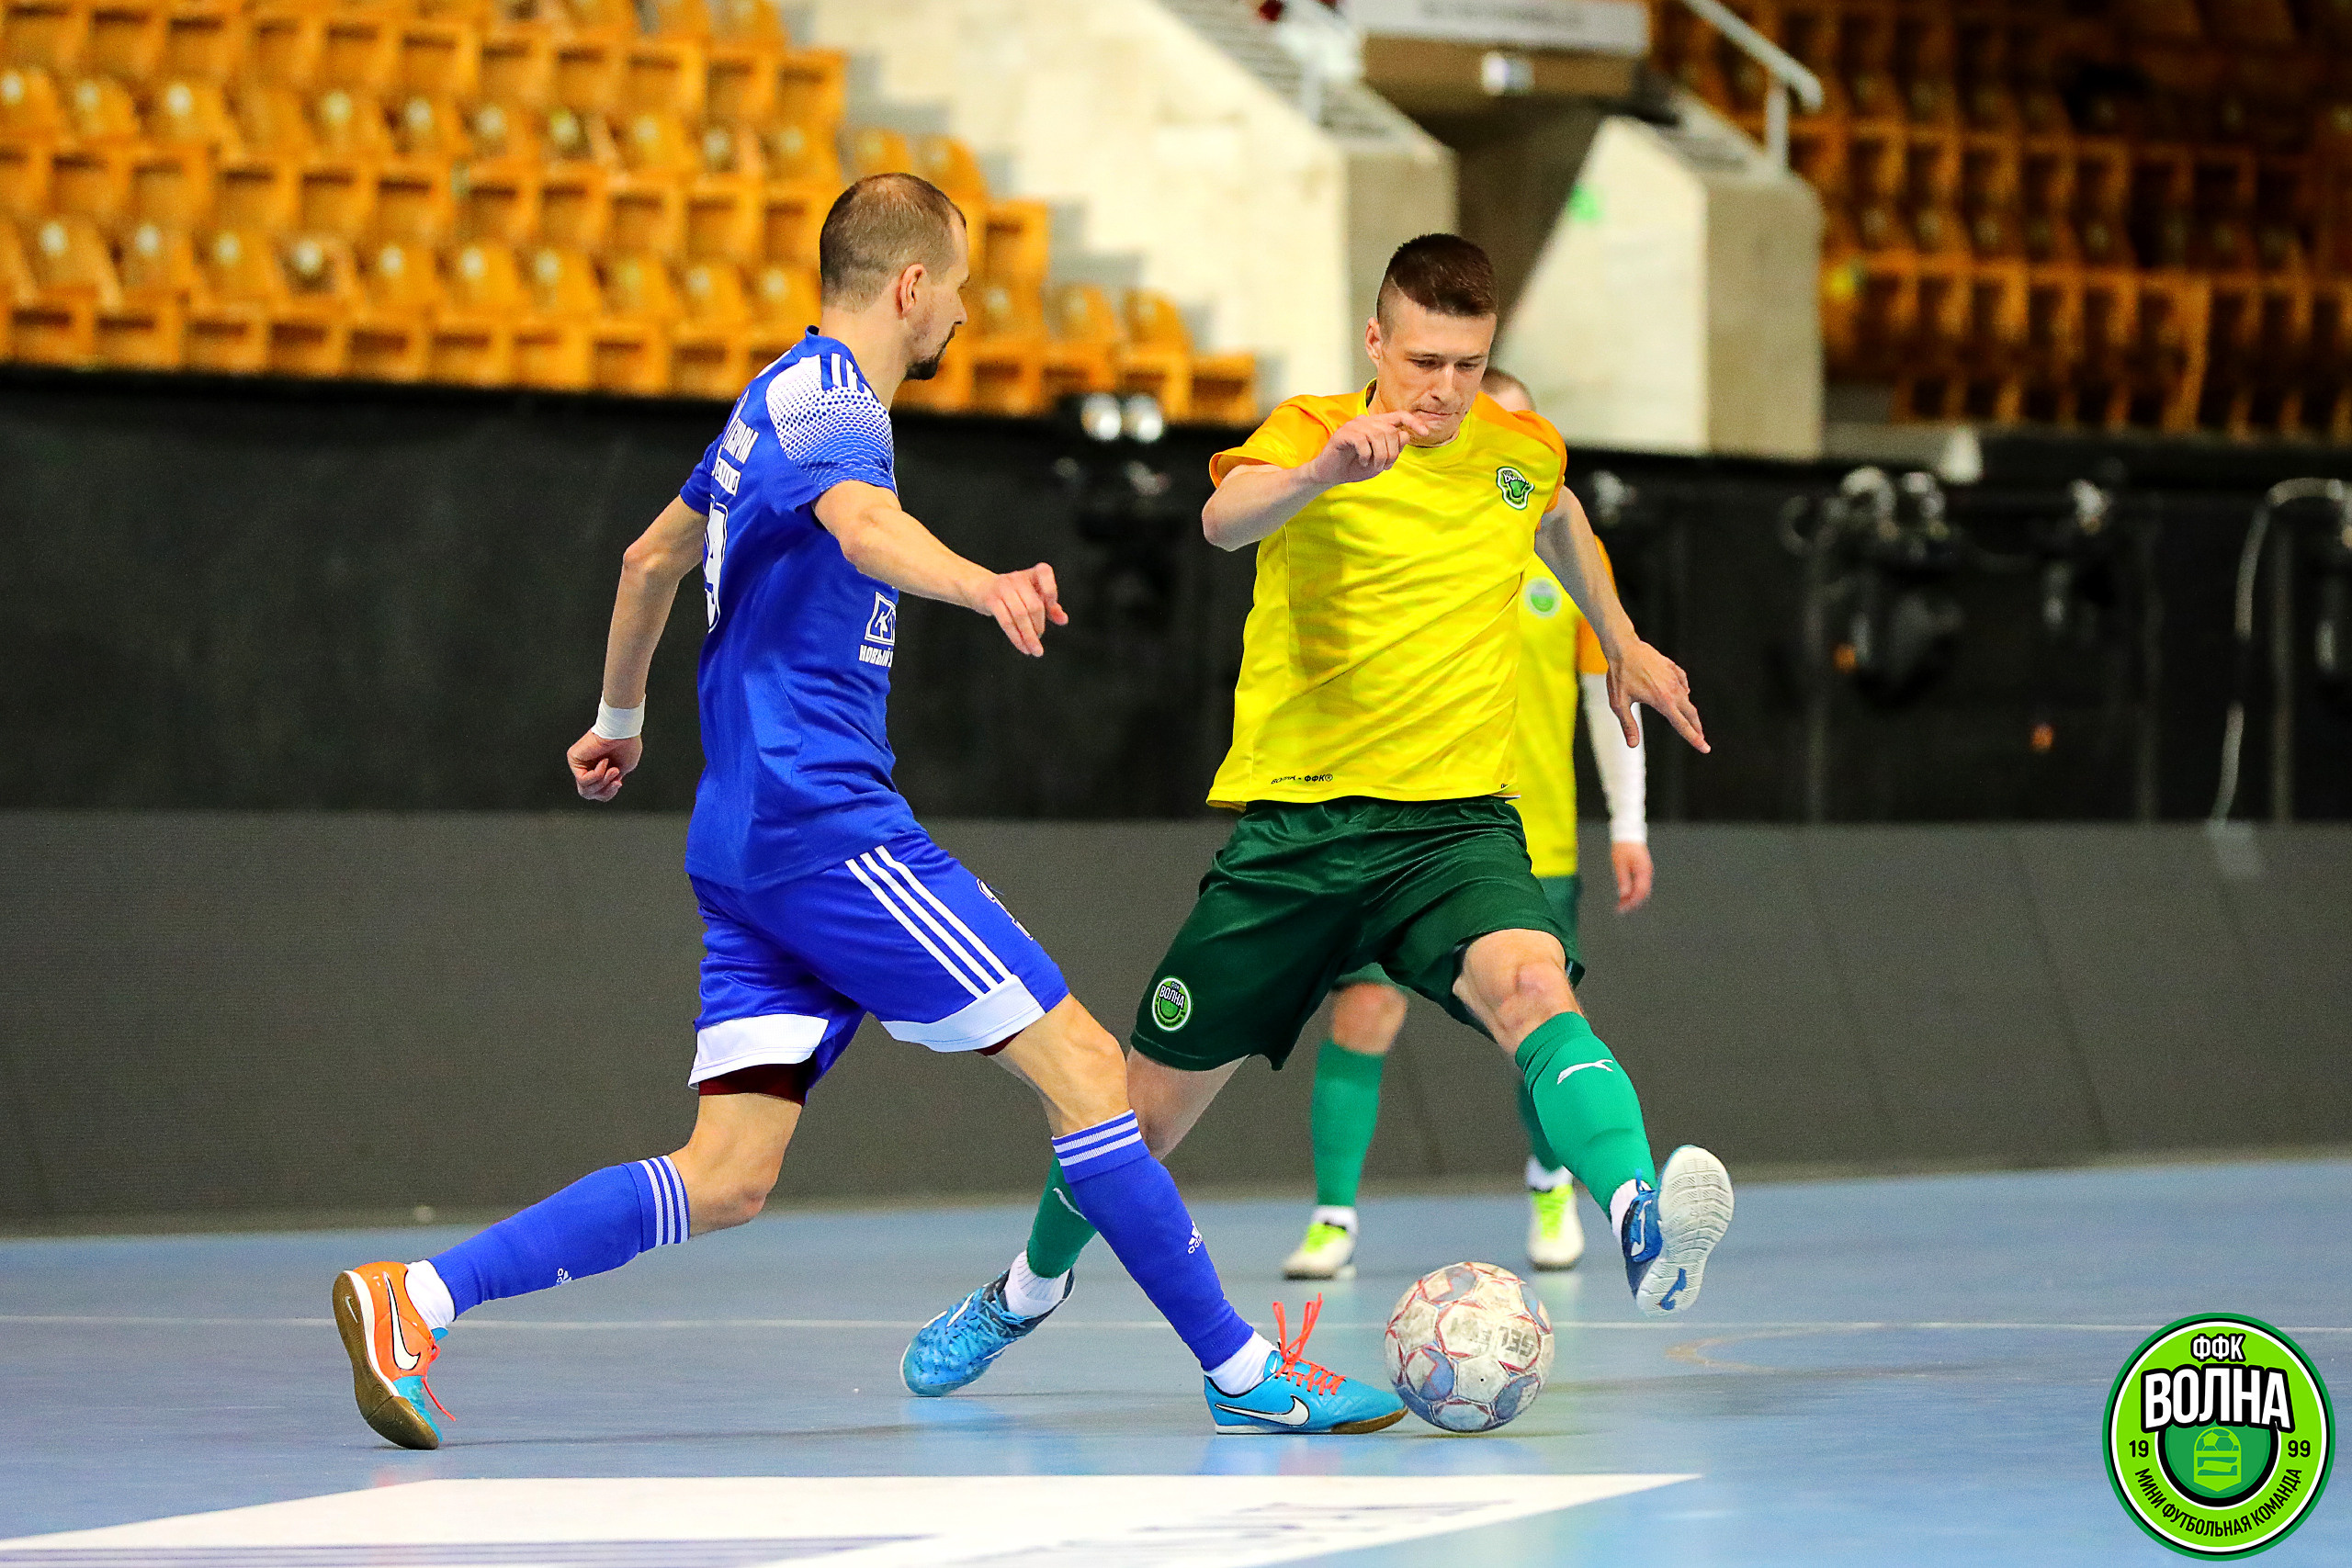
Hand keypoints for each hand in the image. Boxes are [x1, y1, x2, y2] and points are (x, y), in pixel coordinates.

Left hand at [568, 731, 640, 801]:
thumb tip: (606, 787)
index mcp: (598, 769)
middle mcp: (587, 766)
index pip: (597, 792)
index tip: (619, 782)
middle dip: (604, 790)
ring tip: (612, 769)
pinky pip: (583, 779)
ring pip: (585, 789)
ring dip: (603, 782)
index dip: (609, 792)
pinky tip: (603, 761)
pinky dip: (597, 774)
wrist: (623, 731)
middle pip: (589, 794)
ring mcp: (579, 763)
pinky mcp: (573, 758)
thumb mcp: (623, 770)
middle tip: (615, 780)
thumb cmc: (627, 745)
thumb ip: (612, 781)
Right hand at [973, 562, 1067, 656]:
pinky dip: (1016, 638)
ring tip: (1034, 649)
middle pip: (1034, 605)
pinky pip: (1006, 622)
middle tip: (1039, 637)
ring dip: (1029, 636)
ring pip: (1020, 616)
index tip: (1051, 606)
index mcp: (1031, 574)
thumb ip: (1050, 607)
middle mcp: (1017, 578)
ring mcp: (1003, 588)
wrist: (981, 588)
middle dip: (1039, 626)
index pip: (1044, 572)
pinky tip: (1023, 647)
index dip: (1050, 590)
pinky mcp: (991, 600)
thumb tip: (1063, 620)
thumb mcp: (1032, 596)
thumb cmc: (1013, 594)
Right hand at [1304, 410, 1433, 487]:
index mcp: (1377, 425)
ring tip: (1373, 466)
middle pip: (1390, 430)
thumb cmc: (1355, 466)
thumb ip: (1394, 448)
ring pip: (1377, 435)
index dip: (1413, 422)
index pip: (1399, 416)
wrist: (1331, 474)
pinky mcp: (1342, 434)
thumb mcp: (1380, 461)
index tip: (1425, 433)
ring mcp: (1353, 426)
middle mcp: (1366, 421)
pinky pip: (1361, 440)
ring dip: (1379, 456)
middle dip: (1391, 452)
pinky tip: (1361, 462)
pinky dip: (1365, 455)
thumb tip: (1405, 435)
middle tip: (1384, 467)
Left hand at [1606, 640, 1707, 752]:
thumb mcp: (1619, 703)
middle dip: (1697, 728)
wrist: (1623, 648)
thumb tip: (1632, 745)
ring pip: (1687, 698)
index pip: (1682, 725)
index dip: (1694, 739)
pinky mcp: (1672, 667)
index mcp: (1662, 701)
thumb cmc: (1619, 676)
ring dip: (1690, 711)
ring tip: (1691, 721)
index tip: (1705, 749)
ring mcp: (1673, 677)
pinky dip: (1685, 691)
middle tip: (1701, 739)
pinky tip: (1683, 694)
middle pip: (1691, 713)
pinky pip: (1683, 682)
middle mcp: (1672, 690)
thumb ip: (1628, 725)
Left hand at [1610, 840, 1653, 913]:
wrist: (1629, 833)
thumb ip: (1623, 880)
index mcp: (1643, 871)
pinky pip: (1640, 884)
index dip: (1631, 902)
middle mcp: (1647, 872)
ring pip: (1642, 890)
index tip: (1621, 909)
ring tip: (1621, 904)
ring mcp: (1646, 871)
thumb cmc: (1623, 847)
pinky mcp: (1643, 869)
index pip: (1639, 892)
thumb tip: (1624, 895)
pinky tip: (1625, 895)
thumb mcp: (1619, 864)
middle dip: (1632, 903)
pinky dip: (1634, 891)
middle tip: (1620, 910)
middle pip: (1642, 893)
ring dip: (1633, 898)